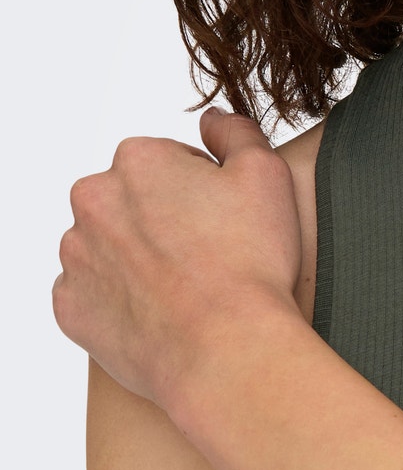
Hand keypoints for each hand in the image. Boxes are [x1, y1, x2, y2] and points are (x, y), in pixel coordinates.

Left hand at [52, 107, 302, 410]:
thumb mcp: (266, 174)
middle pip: (131, 202)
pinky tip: (160, 313)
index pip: (167, 164)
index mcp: (136, 160)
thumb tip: (212, 120)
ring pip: (108, 247)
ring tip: (184, 288)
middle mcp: (92, 200)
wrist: (226, 349)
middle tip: (206, 257)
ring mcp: (75, 257)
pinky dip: (120, 301)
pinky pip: (93, 295)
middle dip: (162, 221)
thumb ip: (235, 133)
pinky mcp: (69, 306)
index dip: (203, 193)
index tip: (224, 224)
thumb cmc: (250, 264)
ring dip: (138, 259)